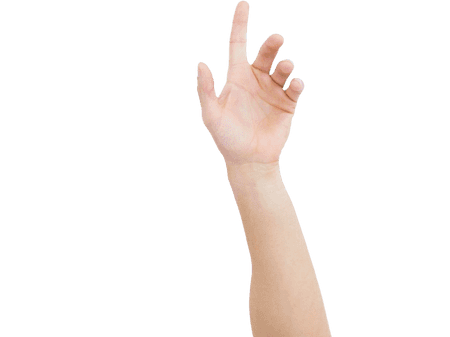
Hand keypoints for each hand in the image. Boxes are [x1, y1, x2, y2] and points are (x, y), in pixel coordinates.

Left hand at [196, 1, 304, 167]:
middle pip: (265, 53)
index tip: (243, 4)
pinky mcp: (287, 104)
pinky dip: (296, 84)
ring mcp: (273, 91)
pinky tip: (294, 85)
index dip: (240, 25)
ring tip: (285, 67)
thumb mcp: (211, 115)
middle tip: (275, 39)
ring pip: (282, 68)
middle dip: (271, 44)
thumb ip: (206, 90)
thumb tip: (200, 64)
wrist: (248, 160)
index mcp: (236, 78)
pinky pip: (294, 88)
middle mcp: (256, 80)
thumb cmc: (226, 138)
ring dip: (285, 65)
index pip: (237, 45)